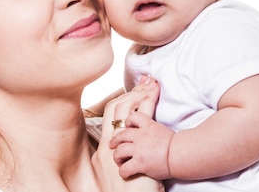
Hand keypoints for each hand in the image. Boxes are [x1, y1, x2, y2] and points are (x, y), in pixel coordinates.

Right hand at [91, 76, 163, 191]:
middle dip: (128, 95)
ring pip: (127, 110)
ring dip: (138, 94)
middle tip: (142, 82)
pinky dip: (147, 102)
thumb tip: (118, 155)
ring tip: (150, 83)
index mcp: (104, 153)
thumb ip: (117, 162)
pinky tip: (153, 93)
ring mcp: (125, 143)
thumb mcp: (116, 177)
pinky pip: (141, 117)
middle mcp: (111, 145)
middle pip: (115, 111)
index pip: (108, 119)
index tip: (130, 94)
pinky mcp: (140, 144)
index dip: (118, 104)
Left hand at [109, 111, 173, 179]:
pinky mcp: (140, 163)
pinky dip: (123, 171)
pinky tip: (125, 173)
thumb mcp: (163, 130)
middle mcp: (141, 136)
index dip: (127, 121)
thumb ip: (153, 129)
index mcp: (148, 126)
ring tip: (119, 160)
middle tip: (112, 144)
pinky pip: (125, 168)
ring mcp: (139, 149)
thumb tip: (153, 131)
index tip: (126, 126)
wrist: (181, 153)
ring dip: (117, 156)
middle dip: (115, 140)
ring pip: (119, 151)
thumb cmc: (177, 145)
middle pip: (121, 134)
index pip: (133, 117)